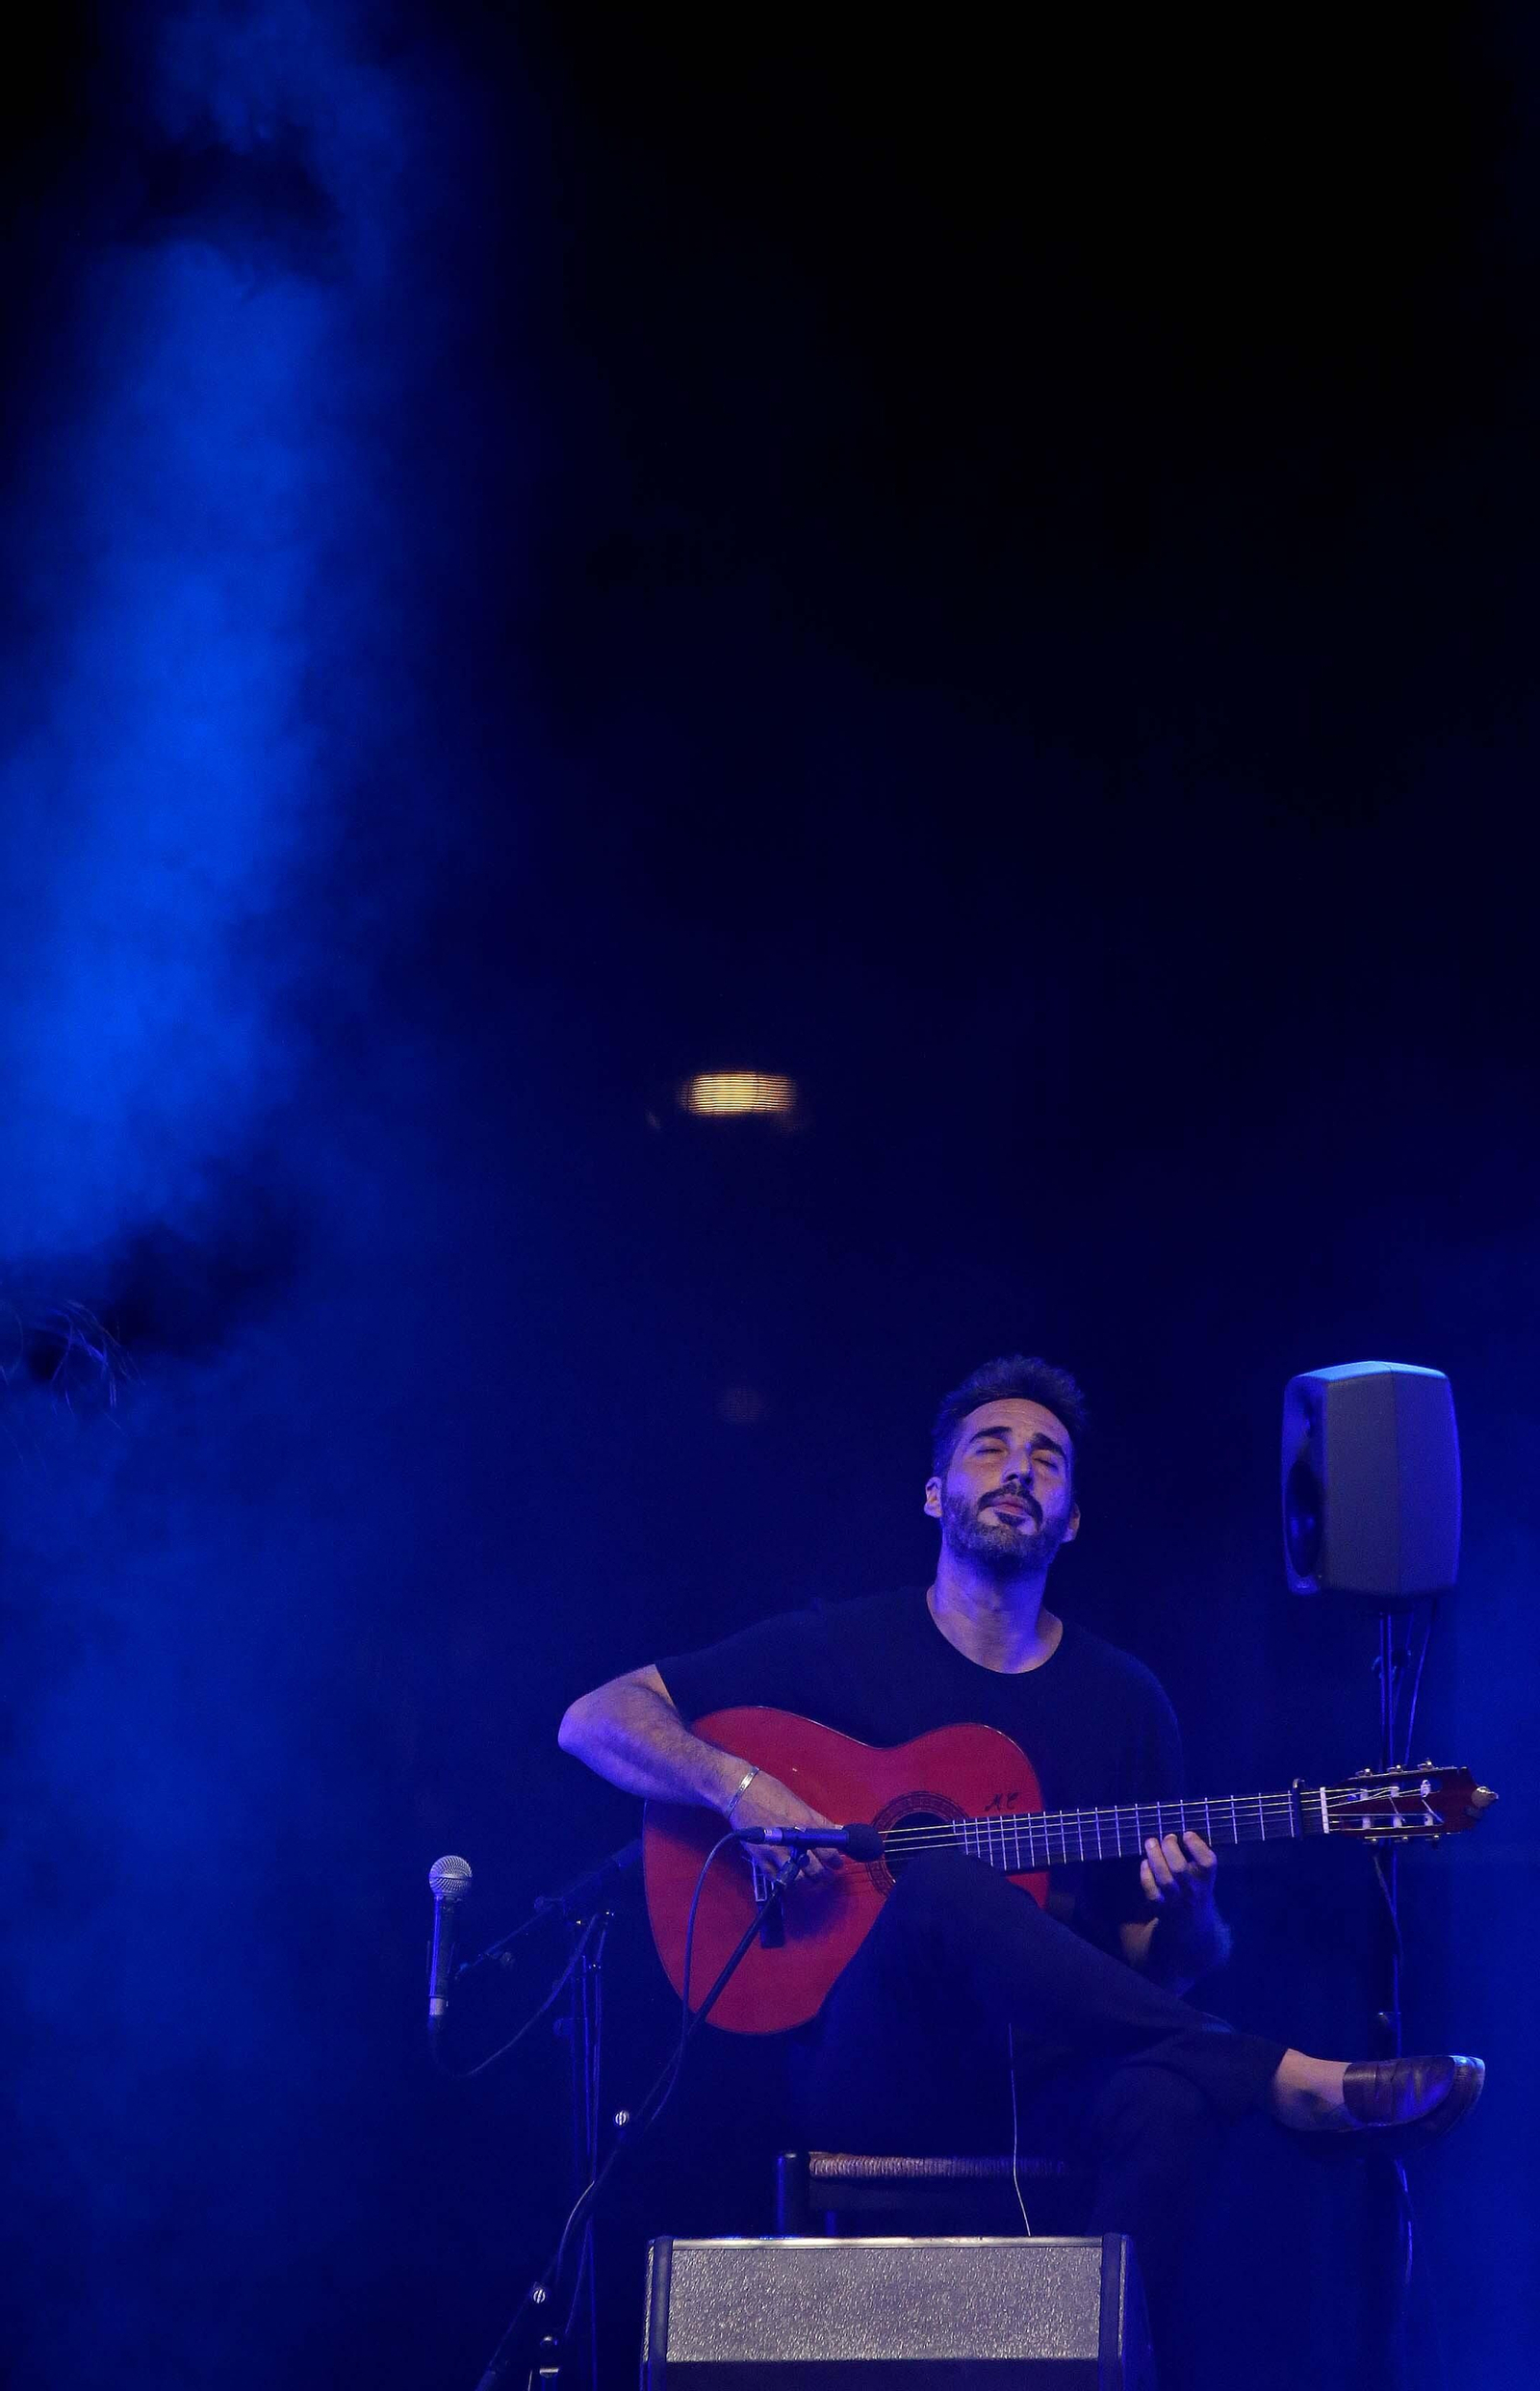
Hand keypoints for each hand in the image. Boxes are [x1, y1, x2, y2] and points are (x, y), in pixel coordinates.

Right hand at [725, 1767, 843, 1882]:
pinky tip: (791, 1877)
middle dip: (824, 1876)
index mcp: (807, 1826)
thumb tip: (838, 1831)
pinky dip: (786, 1881)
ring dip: (808, 1883)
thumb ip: (820, 1822)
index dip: (836, 1862)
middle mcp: (794, 1843)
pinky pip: (778, 1879)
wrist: (741, 1792)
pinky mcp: (761, 1860)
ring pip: (799, 1880)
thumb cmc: (772, 1793)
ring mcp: (776, 1854)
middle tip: (826, 1876)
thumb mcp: (800, 1804)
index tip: (837, 1864)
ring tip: (811, 1880)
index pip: (829, 1853)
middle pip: (816, 1871)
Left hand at [1140, 1829, 1218, 1926]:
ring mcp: (1176, 1900)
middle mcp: (1193, 1891)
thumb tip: (1178, 1832)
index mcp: (1207, 1880)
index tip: (1187, 1834)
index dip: (1197, 1846)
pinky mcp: (1160, 1907)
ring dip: (1155, 1857)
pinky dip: (1145, 1874)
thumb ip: (1196, 1857)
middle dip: (1169, 1848)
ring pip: (1163, 1879)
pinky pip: (1150, 1889)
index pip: (1207, 1863)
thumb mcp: (1204, 1876)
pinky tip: (1145, 1863)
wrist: (1191, 1925)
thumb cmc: (1196, 1889)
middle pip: (1179, 1869)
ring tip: (1151, 1842)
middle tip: (1167, 1837)